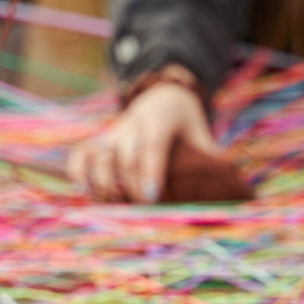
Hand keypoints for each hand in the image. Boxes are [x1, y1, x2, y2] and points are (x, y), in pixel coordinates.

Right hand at [72, 79, 255, 204]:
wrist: (162, 94)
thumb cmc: (185, 122)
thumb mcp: (201, 133)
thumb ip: (207, 158)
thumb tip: (224, 191)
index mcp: (161, 119)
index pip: (152, 146)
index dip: (149, 173)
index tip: (151, 198)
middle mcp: (132, 123)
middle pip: (124, 156)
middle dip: (130, 186)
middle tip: (141, 209)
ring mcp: (113, 131)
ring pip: (100, 154)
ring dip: (103, 183)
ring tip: (114, 204)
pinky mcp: (100, 139)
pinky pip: (82, 152)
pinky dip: (78, 171)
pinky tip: (82, 191)